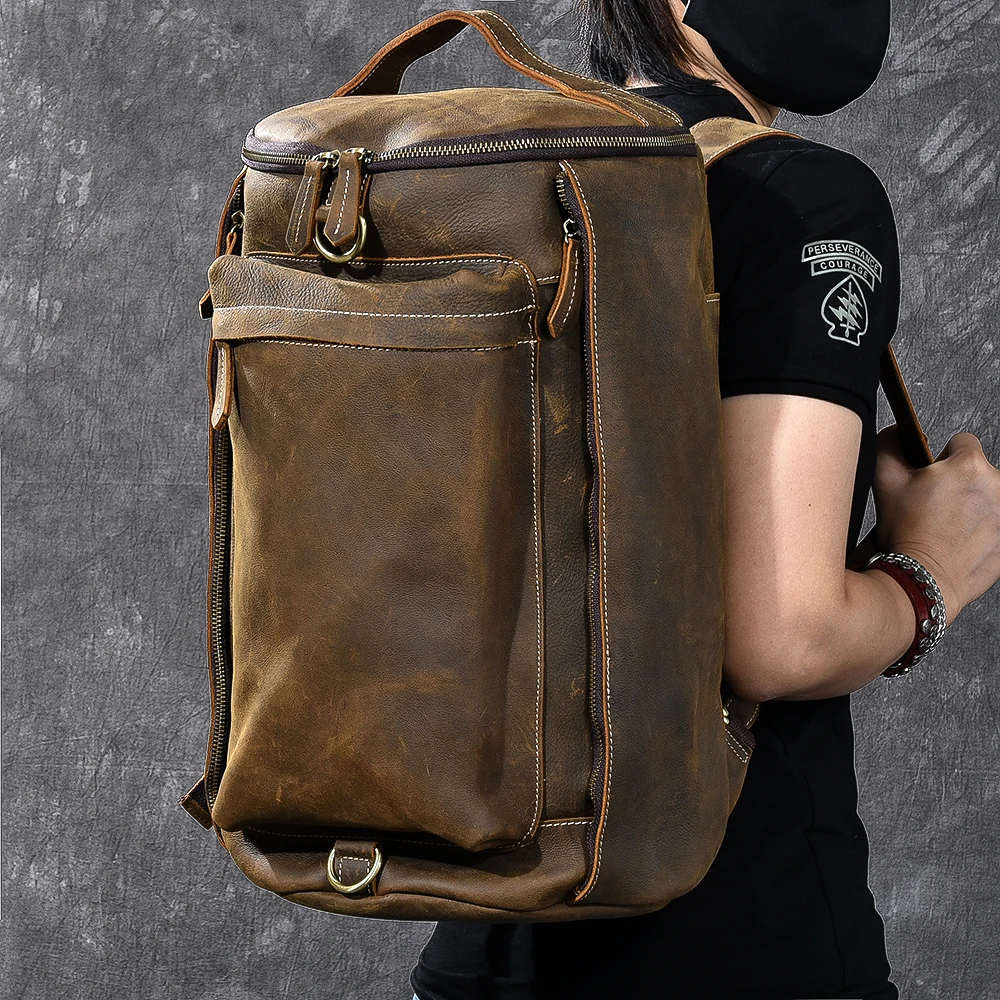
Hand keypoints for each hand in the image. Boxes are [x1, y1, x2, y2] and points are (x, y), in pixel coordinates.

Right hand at [872, 425, 999, 625]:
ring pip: (990, 497)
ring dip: (975, 506)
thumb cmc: (908, 533)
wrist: (925, 578)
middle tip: (936, 507)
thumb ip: (889, 444)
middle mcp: (998, 484)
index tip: (932, 481)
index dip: (942, 460)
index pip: (962, 442)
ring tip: (951, 527)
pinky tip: (964, 541)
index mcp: (969, 465)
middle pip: (979, 472)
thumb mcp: (885, 481)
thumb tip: (897, 432)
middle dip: (960, 484)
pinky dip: (985, 528)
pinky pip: (997, 522)